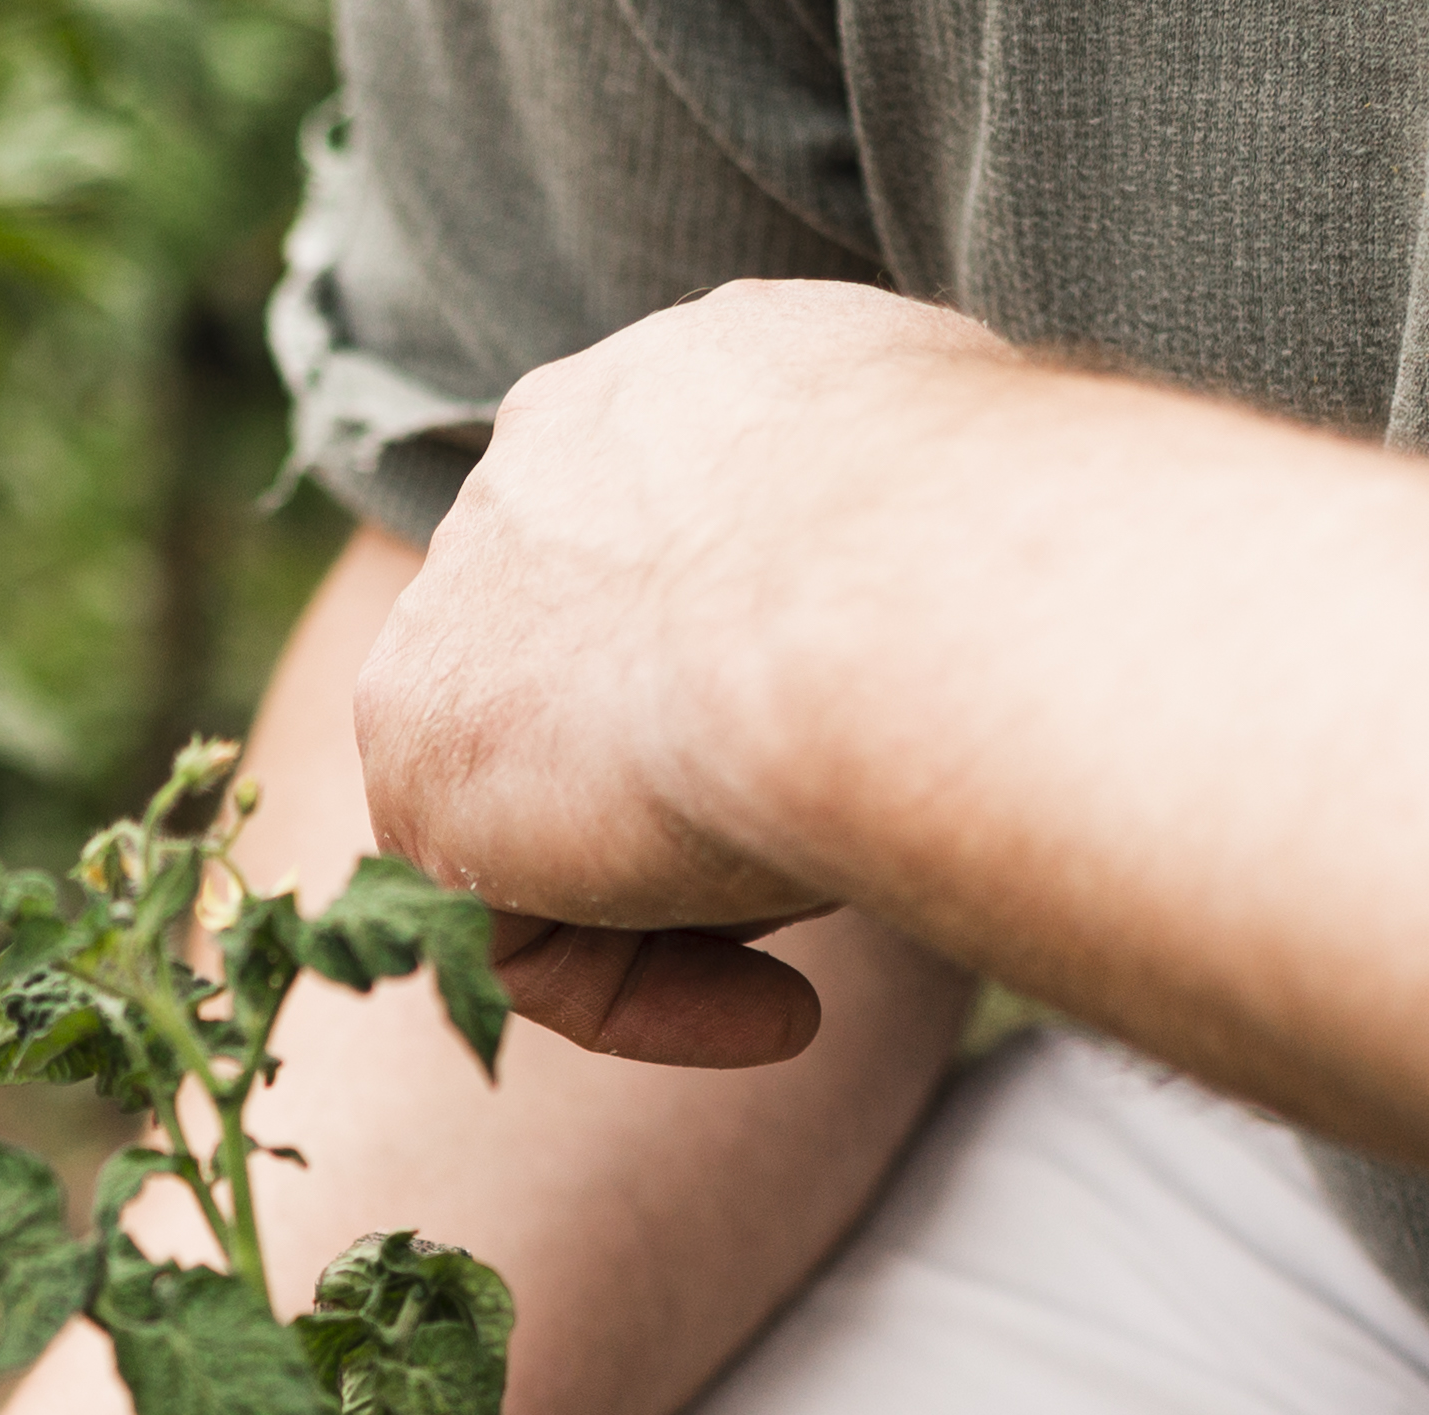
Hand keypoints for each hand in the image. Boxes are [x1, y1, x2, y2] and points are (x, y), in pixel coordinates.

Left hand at [354, 279, 1018, 1066]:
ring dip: (690, 899)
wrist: (915, 595)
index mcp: (689, 384)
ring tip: (833, 922)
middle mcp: (548, 458)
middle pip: (595, 686)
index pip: (672, 557)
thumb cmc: (1012, 561)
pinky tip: (787, 1016)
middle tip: (841, 870)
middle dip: (701, 804)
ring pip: (551, 810)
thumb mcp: (990, 517)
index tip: (860, 772)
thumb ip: (912, 562)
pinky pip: (509, 929)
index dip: (756, 696)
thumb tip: (958, 640)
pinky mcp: (415, 745)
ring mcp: (460, 598)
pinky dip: (645, 1000)